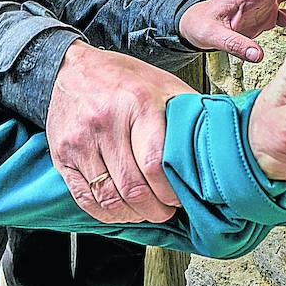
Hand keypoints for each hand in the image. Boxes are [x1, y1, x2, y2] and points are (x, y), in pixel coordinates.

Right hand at [47, 41, 193, 223]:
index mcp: (137, 103)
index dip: (171, 191)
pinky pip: (84, 198)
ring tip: (145, 212)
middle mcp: (105, 121)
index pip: (155, 163)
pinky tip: (119, 209)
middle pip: (132, 187)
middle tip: (165, 211)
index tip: (179, 198)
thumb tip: (223, 143)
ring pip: (108, 198)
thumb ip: (190, 113)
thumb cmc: (124, 80)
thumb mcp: (164, 85)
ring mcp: (80, 140)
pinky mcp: (62, 154)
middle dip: (155, 210)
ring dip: (132, 215)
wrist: (72, 69)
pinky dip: (104, 213)